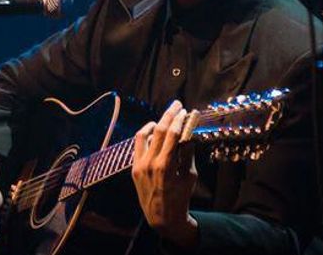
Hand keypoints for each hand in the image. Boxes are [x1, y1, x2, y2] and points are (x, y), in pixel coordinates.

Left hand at [131, 100, 198, 248]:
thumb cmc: (181, 197)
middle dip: (169, 115)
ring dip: (155, 122)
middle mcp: (149, 163)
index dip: (179, 120)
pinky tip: (153, 129)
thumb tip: (189, 133)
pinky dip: (145, 134)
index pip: (172, 135)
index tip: (186, 111)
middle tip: (177, 104)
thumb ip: (188, 154)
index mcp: (166, 166)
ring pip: (144, 135)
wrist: (162, 217)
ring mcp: (139, 165)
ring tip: (166, 116)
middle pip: (158, 130)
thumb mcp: (189, 176)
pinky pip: (138, 144)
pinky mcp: (133, 167)